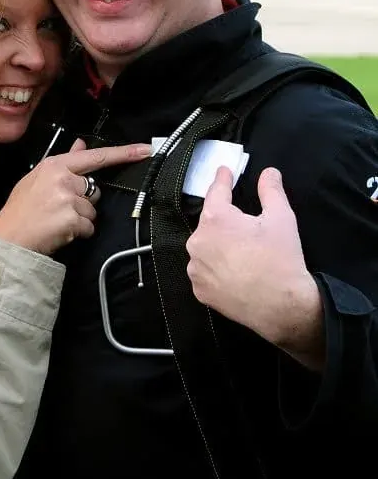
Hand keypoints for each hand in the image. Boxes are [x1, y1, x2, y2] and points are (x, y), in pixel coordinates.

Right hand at [0, 139, 151, 255]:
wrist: (8, 240)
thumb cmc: (20, 211)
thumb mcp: (37, 179)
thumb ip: (64, 161)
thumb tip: (81, 144)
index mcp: (55, 165)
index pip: (95, 156)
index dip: (123, 153)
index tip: (145, 150)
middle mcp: (63, 178)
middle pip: (94, 189)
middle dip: (83, 201)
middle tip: (59, 209)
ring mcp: (68, 199)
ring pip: (92, 210)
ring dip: (80, 219)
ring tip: (56, 222)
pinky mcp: (72, 219)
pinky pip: (89, 227)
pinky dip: (78, 233)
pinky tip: (60, 232)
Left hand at [186, 166, 323, 364]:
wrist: (282, 307)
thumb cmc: (281, 259)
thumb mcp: (281, 218)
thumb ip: (271, 190)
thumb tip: (268, 172)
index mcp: (216, 219)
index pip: (216, 191)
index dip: (222, 179)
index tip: (224, 171)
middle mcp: (198, 241)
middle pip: (210, 222)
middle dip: (225, 221)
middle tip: (246, 227)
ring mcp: (195, 268)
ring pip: (205, 248)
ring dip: (218, 245)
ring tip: (241, 253)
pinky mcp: (199, 290)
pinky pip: (204, 271)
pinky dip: (215, 268)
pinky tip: (233, 272)